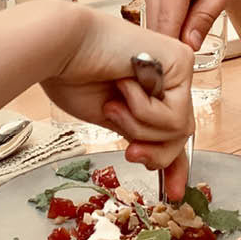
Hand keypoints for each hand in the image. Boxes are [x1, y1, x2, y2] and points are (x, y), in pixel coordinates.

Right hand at [41, 6, 194, 198]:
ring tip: (114, 104)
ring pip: (179, 129)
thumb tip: (157, 165)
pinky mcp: (180, 62)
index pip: (174, 132)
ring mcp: (177, 67)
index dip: (174, 165)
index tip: (171, 193)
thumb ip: (139, 137)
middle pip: (180, 134)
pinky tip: (124, 87)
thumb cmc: (73, 75)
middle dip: (155, 152)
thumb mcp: (112, 119)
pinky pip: (174, 115)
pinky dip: (144, 111)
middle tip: (129, 151)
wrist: (61, 46)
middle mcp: (169, 76)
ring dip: (139, 126)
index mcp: (152, 87)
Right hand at [137, 0, 240, 50]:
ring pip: (152, 16)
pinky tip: (185, 6)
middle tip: (194, 50)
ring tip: (194, 20)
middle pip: (156, 22)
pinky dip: (166, 13)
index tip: (185, 67)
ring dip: (170, 25)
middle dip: (172, 40)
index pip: (167, 23)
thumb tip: (189, 45)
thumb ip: (207, 14)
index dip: (174, 48)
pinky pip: (151, 5)